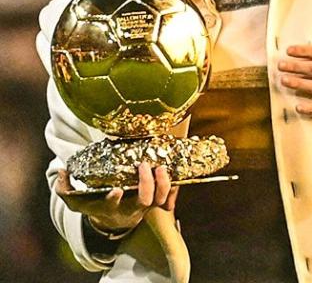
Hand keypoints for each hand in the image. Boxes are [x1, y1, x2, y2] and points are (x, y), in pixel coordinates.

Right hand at [54, 162, 177, 233]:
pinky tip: (174, 173)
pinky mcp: (157, 201)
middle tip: (143, 166)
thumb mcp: (76, 200)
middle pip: (144, 201)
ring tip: (160, 167)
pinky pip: (170, 197)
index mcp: (110, 207)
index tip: (116, 190)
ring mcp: (146, 206)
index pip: (110, 205)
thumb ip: (64, 188)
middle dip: (147, 184)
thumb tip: (61, 170)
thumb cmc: (94, 205)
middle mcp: (130, 208)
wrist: (113, 221)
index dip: (113, 199)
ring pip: (160, 199)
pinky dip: (174, 188)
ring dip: (164, 184)